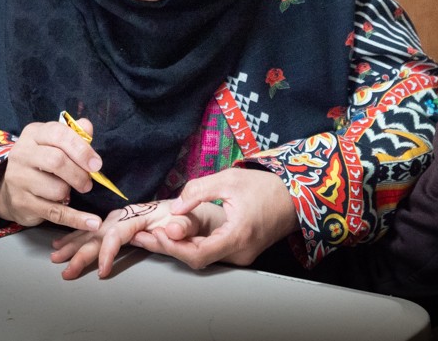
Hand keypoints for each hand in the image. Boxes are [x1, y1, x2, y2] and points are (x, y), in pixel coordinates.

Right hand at [0, 119, 103, 230]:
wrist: (10, 189)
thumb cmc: (41, 161)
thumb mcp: (54, 142)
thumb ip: (74, 134)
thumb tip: (87, 126)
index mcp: (33, 134)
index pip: (59, 135)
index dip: (81, 149)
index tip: (97, 164)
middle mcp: (21, 154)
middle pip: (57, 161)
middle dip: (79, 174)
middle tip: (88, 183)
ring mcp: (18, 179)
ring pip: (56, 188)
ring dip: (71, 192)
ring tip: (70, 191)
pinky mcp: (22, 203)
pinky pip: (55, 212)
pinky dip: (77, 219)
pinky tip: (93, 222)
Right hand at [50, 201, 206, 278]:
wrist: (198, 209)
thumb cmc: (196, 218)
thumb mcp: (195, 222)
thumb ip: (183, 227)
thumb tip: (166, 231)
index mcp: (143, 214)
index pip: (118, 233)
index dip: (108, 252)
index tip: (102, 271)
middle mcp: (130, 214)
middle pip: (100, 231)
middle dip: (80, 250)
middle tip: (64, 268)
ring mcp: (125, 218)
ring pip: (94, 230)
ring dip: (74, 242)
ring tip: (56, 256)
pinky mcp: (123, 222)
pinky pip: (98, 229)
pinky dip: (80, 235)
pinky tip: (66, 242)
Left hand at [131, 167, 297, 268]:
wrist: (293, 198)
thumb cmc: (265, 187)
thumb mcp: (229, 180)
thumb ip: (199, 191)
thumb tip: (175, 207)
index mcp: (238, 236)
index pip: (199, 254)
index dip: (174, 245)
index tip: (156, 233)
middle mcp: (240, 253)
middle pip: (197, 258)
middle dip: (169, 246)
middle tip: (144, 236)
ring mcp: (241, 256)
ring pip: (203, 257)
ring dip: (179, 246)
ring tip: (154, 233)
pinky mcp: (240, 252)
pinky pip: (212, 253)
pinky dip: (192, 245)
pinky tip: (176, 234)